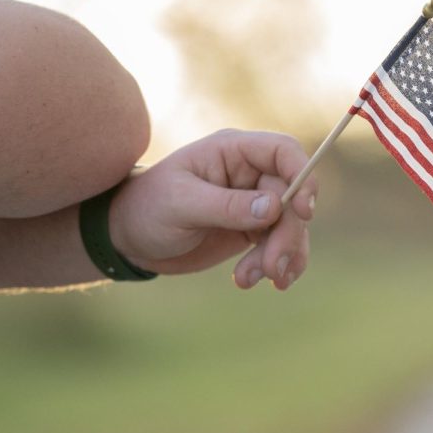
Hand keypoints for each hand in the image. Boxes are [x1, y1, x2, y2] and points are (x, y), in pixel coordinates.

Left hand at [106, 129, 316, 288]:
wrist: (129, 239)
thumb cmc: (147, 208)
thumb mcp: (181, 204)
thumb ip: (228, 205)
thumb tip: (275, 208)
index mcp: (232, 151)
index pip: (284, 151)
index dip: (302, 176)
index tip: (304, 211)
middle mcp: (250, 173)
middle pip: (293, 197)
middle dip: (288, 234)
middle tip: (272, 268)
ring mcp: (254, 202)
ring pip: (292, 225)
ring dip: (282, 255)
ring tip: (249, 279)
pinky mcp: (253, 230)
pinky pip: (281, 245)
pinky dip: (277, 266)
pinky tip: (256, 281)